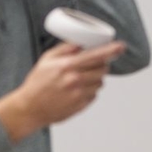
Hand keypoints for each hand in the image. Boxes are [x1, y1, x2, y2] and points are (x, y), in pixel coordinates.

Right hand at [0, 40, 125, 140]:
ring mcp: (79, 94)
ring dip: (95, 79)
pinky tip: (75, 90)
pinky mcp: (81, 105)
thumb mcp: (47, 60)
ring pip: (100, 82)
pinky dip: (89, 91)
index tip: (121, 47)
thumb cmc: (37, 83)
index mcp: (68, 66)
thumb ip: (65, 49)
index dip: (111, 50)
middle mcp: (75, 80)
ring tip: (79, 79)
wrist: (30, 108)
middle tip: (91, 65)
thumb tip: (81, 42)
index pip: (96, 56)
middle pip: (102, 69)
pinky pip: (94, 95)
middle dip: (101, 65)